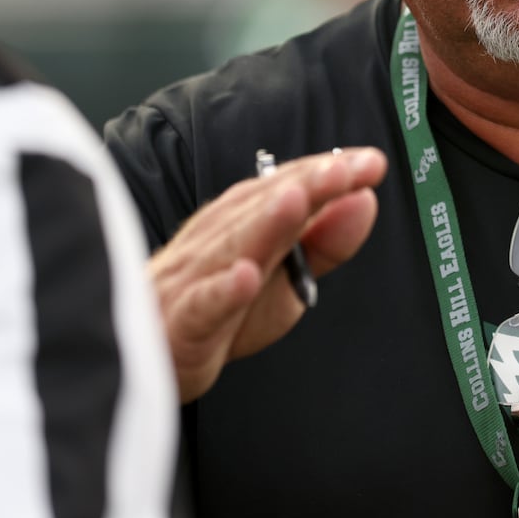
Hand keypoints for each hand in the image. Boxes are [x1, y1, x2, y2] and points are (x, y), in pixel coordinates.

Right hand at [148, 148, 385, 401]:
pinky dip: (221, 291)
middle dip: (305, 185)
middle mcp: (218, 239)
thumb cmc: (219, 309)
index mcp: (243, 221)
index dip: (329, 174)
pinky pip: (200, 305)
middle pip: (263, 208)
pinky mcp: (179, 324)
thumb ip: (326, 243)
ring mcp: (194, 279)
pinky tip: (245, 278)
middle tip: (344, 169)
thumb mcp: (285, 278)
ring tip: (300, 200)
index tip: (371, 163)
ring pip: (231, 247)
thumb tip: (365, 200)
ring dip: (266, 223)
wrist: (147, 354)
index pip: (289, 187)